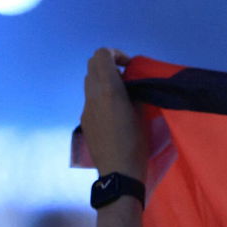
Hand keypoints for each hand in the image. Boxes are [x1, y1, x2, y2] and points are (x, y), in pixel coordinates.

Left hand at [81, 48, 146, 179]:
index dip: (116, 54)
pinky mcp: (84, 119)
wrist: (118, 171)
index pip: (102, 55)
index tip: (129, 67)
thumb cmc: (136, 143)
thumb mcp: (141, 113)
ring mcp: (85, 107)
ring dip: (103, 80)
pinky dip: (100, 96)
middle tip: (125, 78)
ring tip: (120, 95)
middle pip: (92, 65)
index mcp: (109, 89)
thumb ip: (133, 92)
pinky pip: (90, 98)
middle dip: (108, 65)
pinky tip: (114, 113)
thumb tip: (129, 83)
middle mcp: (93, 94)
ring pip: (89, 81)